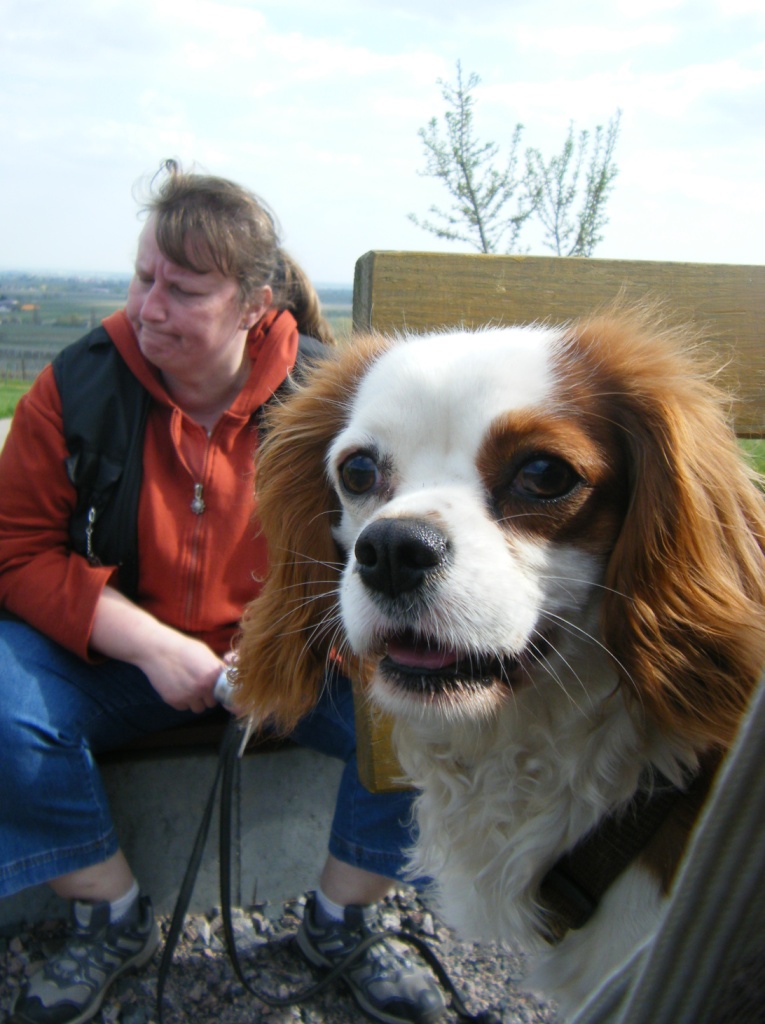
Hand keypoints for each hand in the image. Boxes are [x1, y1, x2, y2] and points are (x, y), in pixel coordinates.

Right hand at [90, 586, 224, 711]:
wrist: (158, 650)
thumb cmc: (182, 648)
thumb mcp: (205, 654)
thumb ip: (216, 668)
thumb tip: (225, 679)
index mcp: (214, 674)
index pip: (223, 692)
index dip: (218, 690)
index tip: (212, 686)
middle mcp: (203, 687)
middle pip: (211, 703)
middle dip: (206, 697)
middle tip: (198, 686)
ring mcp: (189, 695)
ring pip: (198, 708)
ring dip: (195, 701)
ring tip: (188, 688)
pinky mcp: (175, 701)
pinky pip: (184, 708)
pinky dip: (182, 701)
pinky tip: (177, 688)